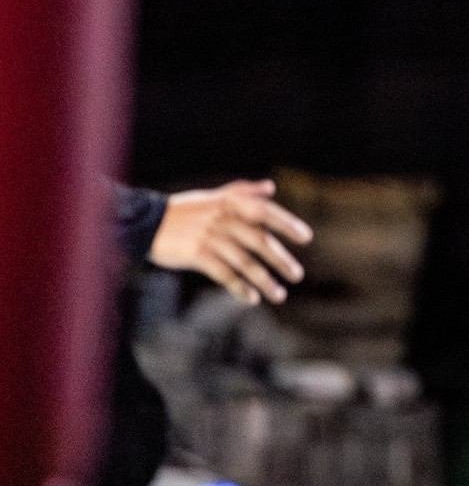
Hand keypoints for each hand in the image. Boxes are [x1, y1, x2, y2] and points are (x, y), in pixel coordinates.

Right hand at [148, 179, 313, 305]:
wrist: (146, 222)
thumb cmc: (183, 210)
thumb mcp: (213, 196)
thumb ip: (243, 191)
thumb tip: (271, 187)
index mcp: (230, 203)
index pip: (266, 212)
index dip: (287, 224)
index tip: (306, 237)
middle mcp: (223, 219)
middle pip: (259, 241)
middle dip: (281, 259)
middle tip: (297, 275)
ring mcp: (210, 237)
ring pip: (245, 262)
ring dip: (264, 280)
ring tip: (279, 295)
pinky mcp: (196, 254)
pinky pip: (224, 274)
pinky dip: (240, 287)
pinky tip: (251, 298)